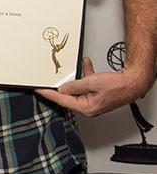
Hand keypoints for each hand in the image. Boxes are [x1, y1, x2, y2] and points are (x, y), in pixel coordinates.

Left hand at [35, 57, 152, 116]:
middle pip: (69, 96)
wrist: (135, 82)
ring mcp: (94, 100)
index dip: (49, 94)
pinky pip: (88, 84)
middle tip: (49, 82)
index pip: (62, 100)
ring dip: (75, 79)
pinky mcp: (99, 93)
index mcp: (87, 108)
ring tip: (70, 72)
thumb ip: (75, 86)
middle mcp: (90, 106)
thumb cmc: (119, 86)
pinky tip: (85, 65)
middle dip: (61, 87)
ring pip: (78, 89)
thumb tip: (63, 89)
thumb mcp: (92, 83)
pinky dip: (85, 75)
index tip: (39, 91)